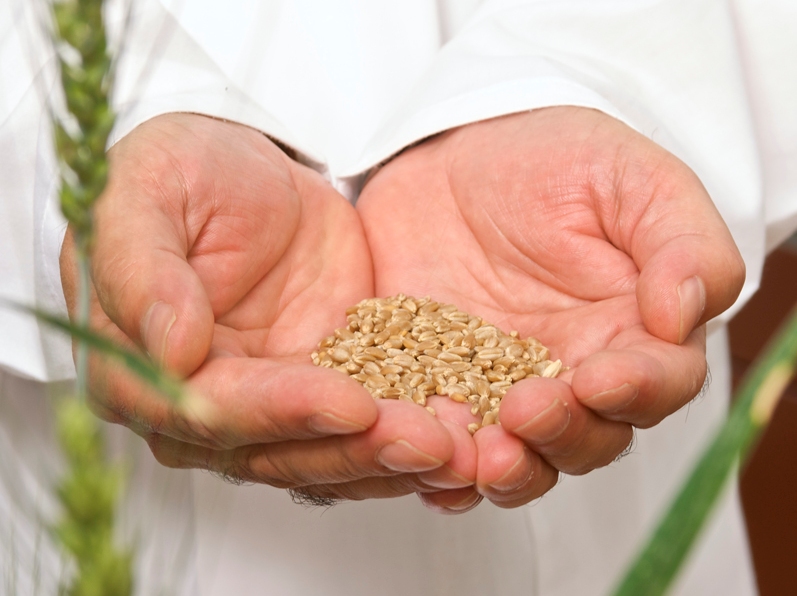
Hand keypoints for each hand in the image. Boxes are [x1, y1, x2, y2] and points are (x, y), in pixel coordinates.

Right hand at [60, 113, 473, 501]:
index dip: (276, 412)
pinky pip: (364, 427)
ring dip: (389, 457)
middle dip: (350, 448)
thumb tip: (168, 349)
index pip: (203, 410)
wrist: (254, 173)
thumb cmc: (185, 172)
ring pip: (324, 451)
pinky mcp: (326, 388)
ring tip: (453, 449)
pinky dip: (407, 438)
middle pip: (273, 449)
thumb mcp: (145, 191)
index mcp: (139, 368)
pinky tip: (457, 444)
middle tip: (425, 441)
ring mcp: (269, 403)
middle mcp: (201, 404)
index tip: (347, 403)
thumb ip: (140, 266)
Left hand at [357, 107, 744, 509]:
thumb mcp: (629, 177)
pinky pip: (442, 442)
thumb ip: (679, 241)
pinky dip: (437, 466)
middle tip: (525, 413)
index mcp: (631, 332)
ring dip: (502, 470)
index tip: (601, 378)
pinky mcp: (438, 387)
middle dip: (561, 437)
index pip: (657, 384)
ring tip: (476, 458)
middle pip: (587, 439)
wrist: (455, 156)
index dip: (638, 391)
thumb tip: (684, 314)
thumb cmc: (554, 160)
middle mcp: (571, 374)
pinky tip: (423, 466)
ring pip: (517, 457)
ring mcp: (501, 388)